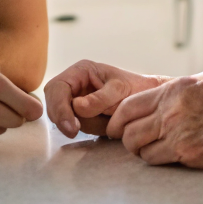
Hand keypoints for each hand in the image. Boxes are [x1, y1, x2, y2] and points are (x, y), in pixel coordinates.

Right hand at [44, 60, 165, 137]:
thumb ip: (99, 98)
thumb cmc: (136, 90)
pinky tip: (104, 124)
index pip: (57, 88)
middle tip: (75, 132)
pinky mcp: (81, 115)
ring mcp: (75, 100)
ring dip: (82, 124)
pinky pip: (75, 125)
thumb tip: (76, 105)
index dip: (59, 108)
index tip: (71, 127)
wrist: (149, 102)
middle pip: (54, 103)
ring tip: (106, 120)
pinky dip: (89, 128)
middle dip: (64, 118)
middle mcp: (74, 84)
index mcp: (80, 71)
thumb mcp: (120, 90)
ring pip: (64, 118)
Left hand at [105, 77, 202, 168]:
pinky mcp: (185, 151)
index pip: (128, 106)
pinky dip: (157, 160)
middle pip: (128, 129)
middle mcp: (171, 109)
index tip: (115, 129)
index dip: (116, 120)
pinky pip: (155, 159)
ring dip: (141, 151)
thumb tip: (139, 111)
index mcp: (172, 91)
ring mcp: (177, 131)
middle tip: (132, 144)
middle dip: (125, 139)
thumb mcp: (195, 89)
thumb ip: (167, 97)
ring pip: (138, 146)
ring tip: (152, 150)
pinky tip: (168, 156)